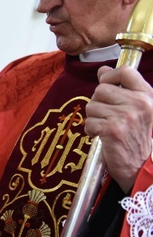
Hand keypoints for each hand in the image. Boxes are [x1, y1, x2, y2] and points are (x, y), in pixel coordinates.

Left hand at [85, 66, 152, 191]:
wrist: (142, 166)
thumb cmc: (137, 136)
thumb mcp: (138, 109)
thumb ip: (122, 88)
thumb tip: (103, 70)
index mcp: (147, 96)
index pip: (125, 72)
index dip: (109, 76)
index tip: (106, 85)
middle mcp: (139, 104)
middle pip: (101, 89)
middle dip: (98, 103)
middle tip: (107, 116)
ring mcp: (126, 116)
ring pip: (91, 106)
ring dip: (94, 118)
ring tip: (106, 127)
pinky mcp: (113, 130)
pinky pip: (89, 122)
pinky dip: (91, 130)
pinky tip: (101, 136)